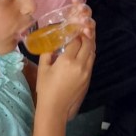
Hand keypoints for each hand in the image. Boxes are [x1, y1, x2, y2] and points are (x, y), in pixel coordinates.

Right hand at [35, 0, 94, 119]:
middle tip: (80, 30)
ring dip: (89, 43)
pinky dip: (89, 53)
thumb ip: (47, 53)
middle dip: (85, 35)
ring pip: (92, 52)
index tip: (72, 27)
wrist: (55, 108)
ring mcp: (87, 71)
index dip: (75, 32)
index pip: (76, 40)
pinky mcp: (89, 78)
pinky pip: (92, 60)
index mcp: (67, 60)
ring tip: (84, 37)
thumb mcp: (43, 68)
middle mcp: (80, 64)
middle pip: (88, 43)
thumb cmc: (46, 88)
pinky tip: (84, 51)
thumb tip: (51, 43)